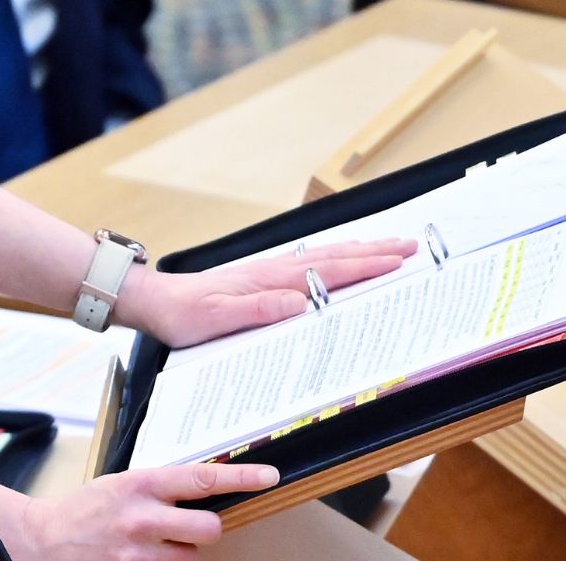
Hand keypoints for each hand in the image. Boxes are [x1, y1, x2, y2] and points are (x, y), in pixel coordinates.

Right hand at [20, 463, 277, 559]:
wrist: (44, 540)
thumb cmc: (88, 509)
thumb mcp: (123, 485)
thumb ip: (162, 489)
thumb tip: (209, 490)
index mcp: (140, 485)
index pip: (202, 478)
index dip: (241, 476)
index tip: (269, 475)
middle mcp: (141, 519)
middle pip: (209, 528)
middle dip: (207, 530)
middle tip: (189, 528)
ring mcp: (137, 554)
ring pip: (192, 559)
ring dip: (181, 555)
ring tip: (151, 547)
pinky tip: (144, 559)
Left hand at [122, 238, 417, 347]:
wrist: (155, 302)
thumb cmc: (183, 315)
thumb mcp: (216, 319)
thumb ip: (257, 310)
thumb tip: (298, 303)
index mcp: (269, 281)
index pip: (327, 271)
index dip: (365, 266)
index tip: (398, 260)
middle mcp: (273, 271)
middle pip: (333, 257)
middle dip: (374, 251)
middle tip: (411, 245)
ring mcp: (268, 272)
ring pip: (324, 257)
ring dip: (358, 251)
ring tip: (389, 246)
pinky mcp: (262, 278)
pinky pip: (309, 264)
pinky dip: (333, 258)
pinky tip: (340, 259)